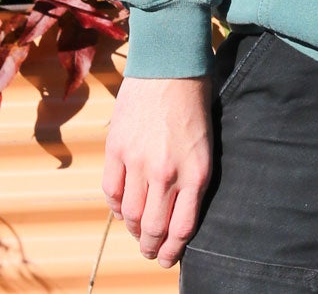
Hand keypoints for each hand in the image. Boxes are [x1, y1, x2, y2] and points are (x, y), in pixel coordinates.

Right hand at [102, 75, 213, 268]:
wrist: (170, 61)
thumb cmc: (196, 96)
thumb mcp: (206, 139)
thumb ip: (193, 173)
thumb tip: (180, 206)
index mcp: (196, 171)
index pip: (182, 228)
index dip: (172, 250)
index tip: (168, 258)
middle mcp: (167, 174)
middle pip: (153, 228)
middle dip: (151, 247)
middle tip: (150, 252)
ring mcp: (138, 163)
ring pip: (129, 215)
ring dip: (132, 229)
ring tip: (136, 233)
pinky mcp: (116, 150)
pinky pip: (111, 191)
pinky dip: (115, 206)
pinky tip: (121, 208)